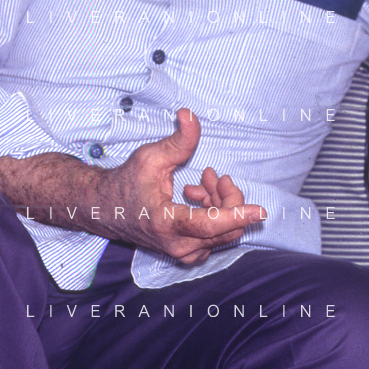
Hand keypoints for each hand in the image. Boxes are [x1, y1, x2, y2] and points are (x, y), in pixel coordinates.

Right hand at [93, 108, 265, 264]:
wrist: (107, 210)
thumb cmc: (127, 183)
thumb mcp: (151, 157)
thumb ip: (178, 140)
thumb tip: (189, 114)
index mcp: (167, 223)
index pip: (212, 224)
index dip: (238, 214)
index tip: (261, 210)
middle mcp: (178, 245)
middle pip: (226, 227)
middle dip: (228, 197)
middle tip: (211, 174)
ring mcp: (183, 253)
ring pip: (223, 232)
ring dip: (220, 204)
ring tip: (200, 184)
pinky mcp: (187, 253)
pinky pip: (216, 237)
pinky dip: (215, 216)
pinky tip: (198, 198)